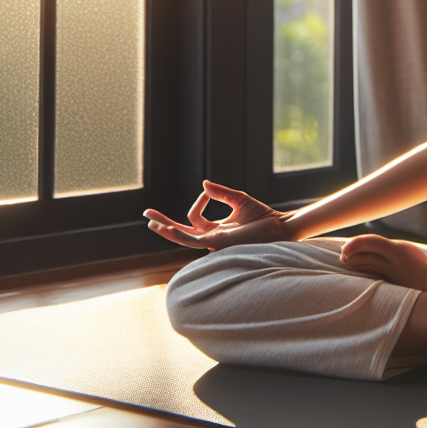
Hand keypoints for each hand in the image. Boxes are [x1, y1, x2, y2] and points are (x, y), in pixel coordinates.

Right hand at [143, 181, 288, 250]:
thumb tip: (203, 184)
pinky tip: (166, 228)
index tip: (206, 190)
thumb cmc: (264, 216)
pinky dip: (178, 234)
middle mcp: (213, 238)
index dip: (198, 201)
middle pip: (182, 232)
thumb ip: (221, 193)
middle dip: (164, 223)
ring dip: (166, 230)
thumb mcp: (239, 200)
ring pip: (183, 238)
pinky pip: (192, 240)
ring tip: (151, 223)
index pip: (195, 218)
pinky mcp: (217, 243)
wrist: (279, 227)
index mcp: (217, 229)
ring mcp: (213, 242)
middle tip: (147, 214)